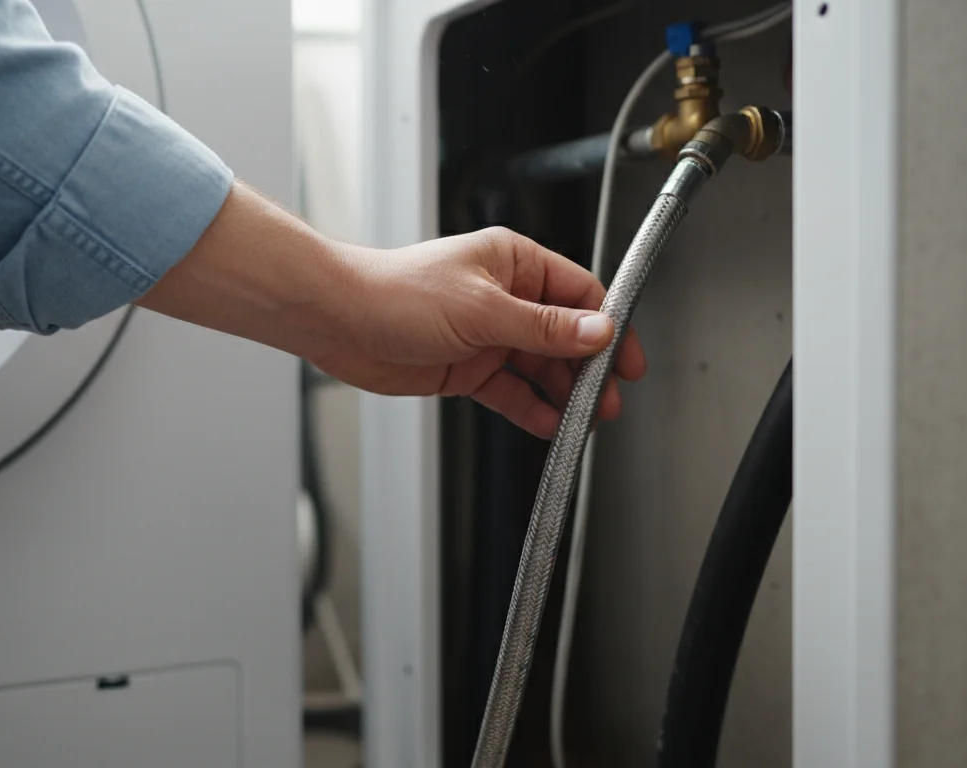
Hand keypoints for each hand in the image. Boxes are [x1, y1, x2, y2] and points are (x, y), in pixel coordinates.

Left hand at [310, 227, 646, 438]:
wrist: (339, 320)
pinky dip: (530, 408)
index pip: (579, 294)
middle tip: (607, 400)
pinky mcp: (466, 368)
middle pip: (564, 336)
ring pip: (539, 368)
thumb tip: (597, 331)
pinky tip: (548, 424)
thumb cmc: (397, 293)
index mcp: (514, 263)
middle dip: (588, 369)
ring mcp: (486, 335)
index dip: (607, 327)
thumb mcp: (482, 309)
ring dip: (561, 394)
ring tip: (582, 419)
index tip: (627, 360)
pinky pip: (510, 391)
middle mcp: (504, 297)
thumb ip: (543, 327)